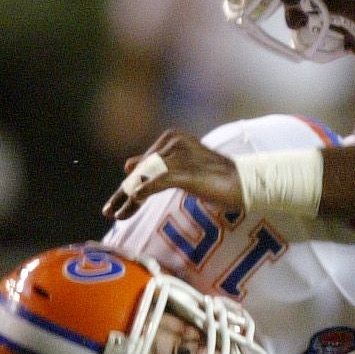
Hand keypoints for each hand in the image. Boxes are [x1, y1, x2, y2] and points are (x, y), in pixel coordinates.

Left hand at [102, 129, 241, 220]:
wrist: (246, 183)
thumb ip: (157, 165)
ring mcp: (180, 155)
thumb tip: (128, 165)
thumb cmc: (218, 177)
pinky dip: (145, 191)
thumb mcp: (183, 168)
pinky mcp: (186, 170)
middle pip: (142, 171)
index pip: (144, 165)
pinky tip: (135, 201)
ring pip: (146, 178)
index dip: (128, 185)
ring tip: (117, 214)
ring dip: (129, 198)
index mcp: (172, 139)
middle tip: (108, 211)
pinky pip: (159, 181)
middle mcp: (173, 142)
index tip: (114, 205)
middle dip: (123, 193)